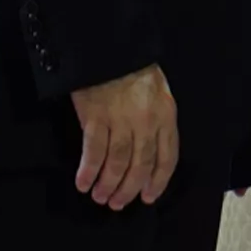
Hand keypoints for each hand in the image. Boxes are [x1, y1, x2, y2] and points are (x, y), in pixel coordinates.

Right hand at [69, 63, 176, 208]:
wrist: (111, 46)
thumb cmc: (134, 68)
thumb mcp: (158, 93)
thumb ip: (157, 121)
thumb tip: (149, 154)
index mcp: (167, 115)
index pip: (167, 157)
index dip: (158, 181)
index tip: (148, 198)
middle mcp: (147, 121)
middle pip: (141, 165)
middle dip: (129, 189)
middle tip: (117, 204)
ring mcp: (122, 119)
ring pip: (118, 163)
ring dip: (108, 184)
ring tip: (100, 197)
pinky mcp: (96, 117)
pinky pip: (94, 152)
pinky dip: (89, 171)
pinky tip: (83, 183)